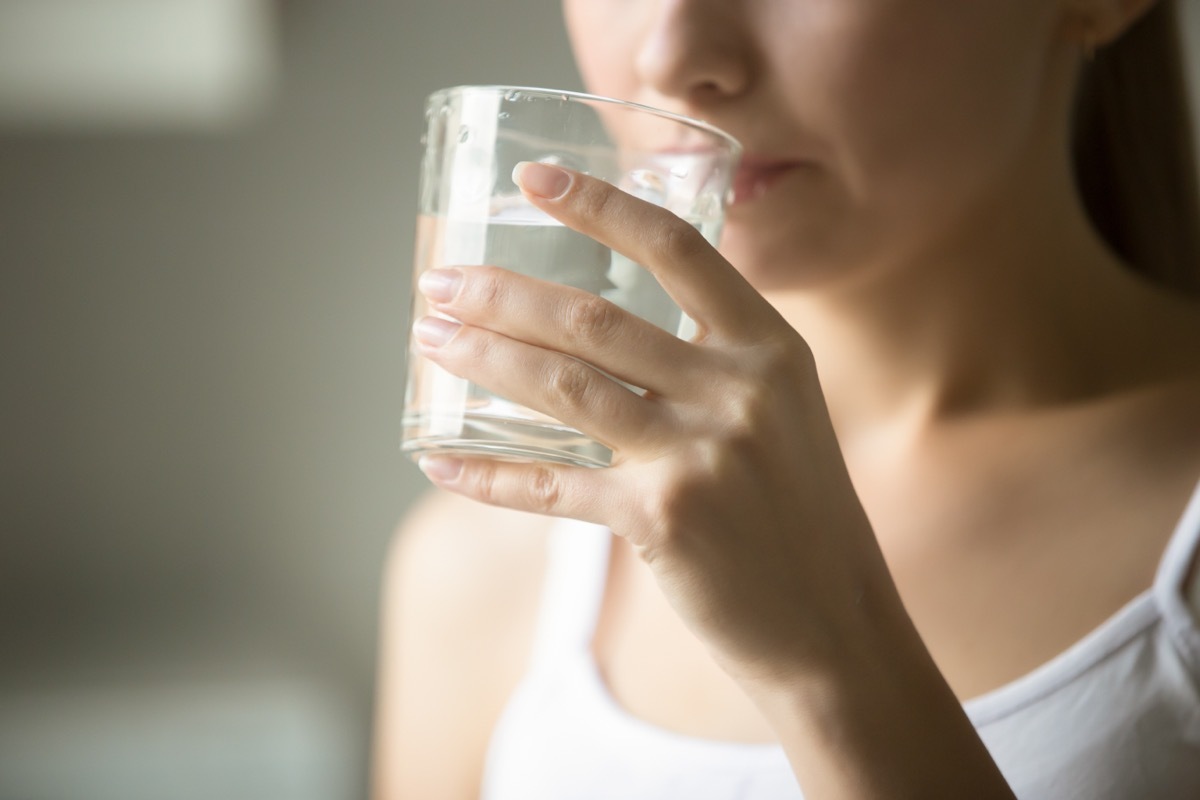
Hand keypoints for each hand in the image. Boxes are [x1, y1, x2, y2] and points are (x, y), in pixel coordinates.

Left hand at [412, 161, 898, 686]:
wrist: (833, 621)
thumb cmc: (795, 509)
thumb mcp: (783, 410)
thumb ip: (714, 359)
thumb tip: (605, 325)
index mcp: (771, 346)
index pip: (676, 247)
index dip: (599, 204)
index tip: (532, 178)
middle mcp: (739, 389)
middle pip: (596, 318)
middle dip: (503, 292)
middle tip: (441, 282)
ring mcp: (700, 455)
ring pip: (565, 385)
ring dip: (484, 357)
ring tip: (431, 339)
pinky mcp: (661, 520)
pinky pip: (552, 486)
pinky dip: (489, 474)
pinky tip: (439, 460)